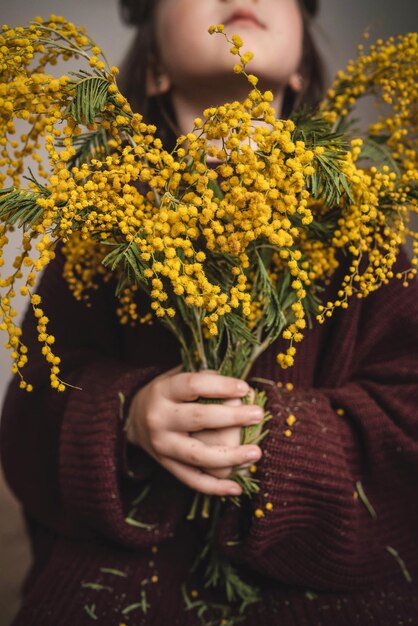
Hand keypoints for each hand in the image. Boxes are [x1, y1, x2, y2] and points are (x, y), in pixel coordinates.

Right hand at [126, 368, 263, 495]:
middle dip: (232, 418)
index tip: (244, 388)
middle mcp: (159, 418)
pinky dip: (215, 487)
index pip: (193, 385)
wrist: (133, 419)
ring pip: (198, 455)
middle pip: (198, 418)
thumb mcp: (177, 376)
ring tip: (256, 452)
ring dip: (230, 456)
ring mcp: (162, 446)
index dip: (220, 386)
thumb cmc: (168, 393)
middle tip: (258, 414)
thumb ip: (205, 377)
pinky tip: (236, 488)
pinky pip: (192, 480)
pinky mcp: (166, 466)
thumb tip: (241, 387)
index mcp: (163, 390)